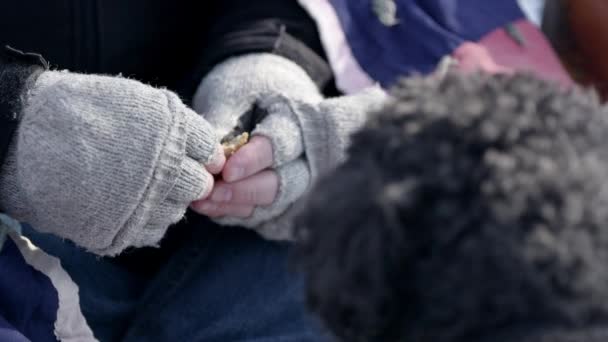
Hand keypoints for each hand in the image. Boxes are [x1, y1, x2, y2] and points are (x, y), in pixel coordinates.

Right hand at [0, 70, 224, 254]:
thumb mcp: (137, 102)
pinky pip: (153, 231)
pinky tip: (129, 206)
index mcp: (173, 132)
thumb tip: (205, 151)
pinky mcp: (122, 231)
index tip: (197, 156)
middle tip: (169, 173)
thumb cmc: (82, 111)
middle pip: (199, 185)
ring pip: (177, 211)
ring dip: (168, 201)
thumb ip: (177, 126)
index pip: (210, 152)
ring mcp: (145, 205)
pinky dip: (147, 220)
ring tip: (141, 188)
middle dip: (189, 179)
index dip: (205, 154)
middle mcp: (166, 170)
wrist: (26, 138)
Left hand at [195, 84, 387, 239]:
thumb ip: (223, 121)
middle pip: (282, 182)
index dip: (255, 160)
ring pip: (272, 203)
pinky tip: (210, 208)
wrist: (258, 100)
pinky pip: (262, 215)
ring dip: (236, 206)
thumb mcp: (233, 95)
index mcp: (296, 121)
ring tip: (202, 202)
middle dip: (245, 190)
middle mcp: (304, 156)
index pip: (281, 145)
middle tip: (211, 191)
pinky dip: (235, 213)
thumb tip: (209, 154)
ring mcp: (295, 181)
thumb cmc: (244, 93)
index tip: (227, 170)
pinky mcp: (282, 201)